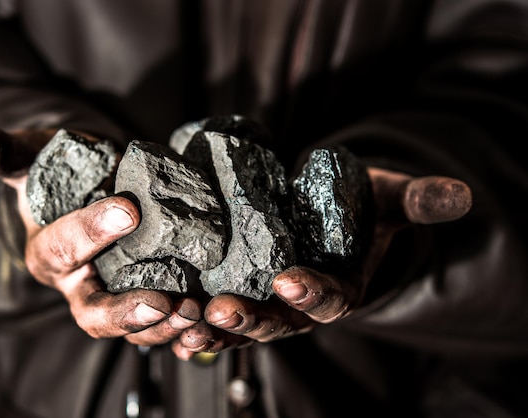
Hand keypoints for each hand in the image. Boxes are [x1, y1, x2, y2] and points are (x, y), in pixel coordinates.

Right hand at [0, 127, 200, 344]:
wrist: (97, 184)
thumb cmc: (63, 171)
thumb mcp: (34, 156)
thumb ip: (7, 152)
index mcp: (48, 252)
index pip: (61, 249)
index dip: (90, 231)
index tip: (128, 209)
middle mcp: (78, 283)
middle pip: (92, 312)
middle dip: (125, 311)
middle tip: (162, 302)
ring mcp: (113, 294)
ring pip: (130, 326)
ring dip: (162, 325)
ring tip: (193, 313)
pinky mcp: (145, 294)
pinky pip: (159, 322)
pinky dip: (181, 327)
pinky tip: (205, 321)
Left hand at [171, 167, 472, 358]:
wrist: (325, 218)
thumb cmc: (357, 210)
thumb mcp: (387, 199)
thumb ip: (416, 200)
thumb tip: (459, 194)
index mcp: (337, 287)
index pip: (329, 298)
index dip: (312, 293)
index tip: (291, 280)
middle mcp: (298, 307)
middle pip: (276, 323)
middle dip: (250, 320)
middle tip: (223, 309)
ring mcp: (265, 305)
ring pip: (238, 328)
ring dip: (210, 328)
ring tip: (182, 321)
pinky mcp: (236, 295)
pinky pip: (213, 318)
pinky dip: (190, 324)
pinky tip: (165, 324)